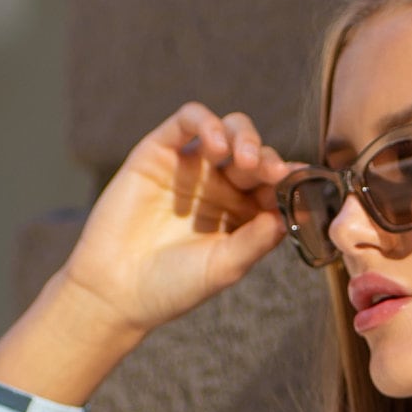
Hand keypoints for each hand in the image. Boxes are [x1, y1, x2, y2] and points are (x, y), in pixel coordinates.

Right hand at [0, 103, 292, 406]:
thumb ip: (256, 240)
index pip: (273, 184)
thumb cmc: (171, 286)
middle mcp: (219, 186)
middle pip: (254, 153)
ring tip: (243, 159)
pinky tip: (215, 145)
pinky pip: (187, 121)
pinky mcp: (159, 152)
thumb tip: (286, 214)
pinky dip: (206, 122)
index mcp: (241, 213)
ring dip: (243, 136)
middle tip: (269, 171)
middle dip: (266, 156)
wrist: (115, 291)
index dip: (288, 178)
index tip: (296, 182)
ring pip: (226, 129)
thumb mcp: (223, 267)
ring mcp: (190, 167)